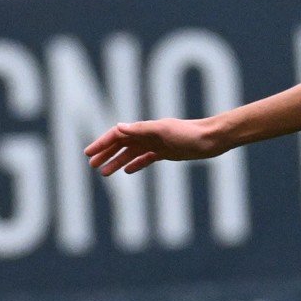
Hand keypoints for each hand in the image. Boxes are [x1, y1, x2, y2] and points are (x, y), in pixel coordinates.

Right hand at [84, 118, 220, 175]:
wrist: (211, 139)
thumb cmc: (189, 133)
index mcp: (145, 128)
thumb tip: (119, 127)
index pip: (117, 135)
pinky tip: (127, 171)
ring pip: (131, 153)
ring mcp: (157, 144)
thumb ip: (141, 129)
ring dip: (117, 162)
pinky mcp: (167, 153)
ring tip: (104, 173)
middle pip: (121, 144)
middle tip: (92, 165)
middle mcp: (148, 135)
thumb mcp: (164, 131)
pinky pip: (146, 158)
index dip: (102, 143)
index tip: (89, 154)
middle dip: (105, 154)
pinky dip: (136, 164)